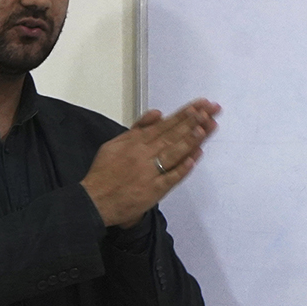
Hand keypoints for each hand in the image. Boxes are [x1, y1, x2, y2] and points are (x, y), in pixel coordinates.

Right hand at [81, 98, 220, 228]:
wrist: (95, 200)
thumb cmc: (105, 173)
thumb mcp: (115, 143)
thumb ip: (138, 128)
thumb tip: (157, 114)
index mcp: (135, 141)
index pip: (165, 124)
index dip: (184, 114)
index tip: (200, 105)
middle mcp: (143, 154)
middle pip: (172, 135)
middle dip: (193, 121)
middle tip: (211, 110)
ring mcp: (149, 173)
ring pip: (173, 153)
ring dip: (190, 140)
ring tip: (206, 127)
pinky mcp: (153, 191)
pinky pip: (170, 178)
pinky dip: (182, 168)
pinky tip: (194, 158)